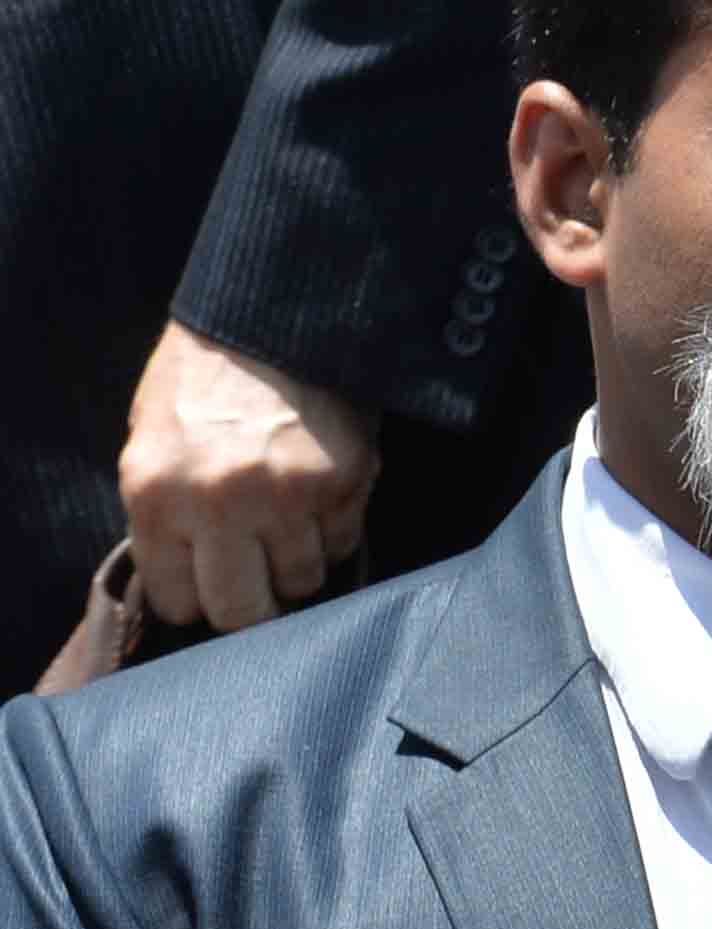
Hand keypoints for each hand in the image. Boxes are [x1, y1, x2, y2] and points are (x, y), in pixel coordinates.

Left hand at [118, 322, 376, 632]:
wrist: (266, 316)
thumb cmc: (199, 380)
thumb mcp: (151, 442)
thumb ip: (166, 513)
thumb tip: (193, 578)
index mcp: (154, 494)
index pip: (180, 600)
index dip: (198, 598)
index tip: (211, 586)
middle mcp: (217, 504)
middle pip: (243, 611)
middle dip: (253, 604)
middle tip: (259, 582)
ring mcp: (285, 497)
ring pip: (302, 580)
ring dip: (298, 560)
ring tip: (290, 522)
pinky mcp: (341, 483)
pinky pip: (342, 542)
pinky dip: (333, 528)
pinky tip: (319, 494)